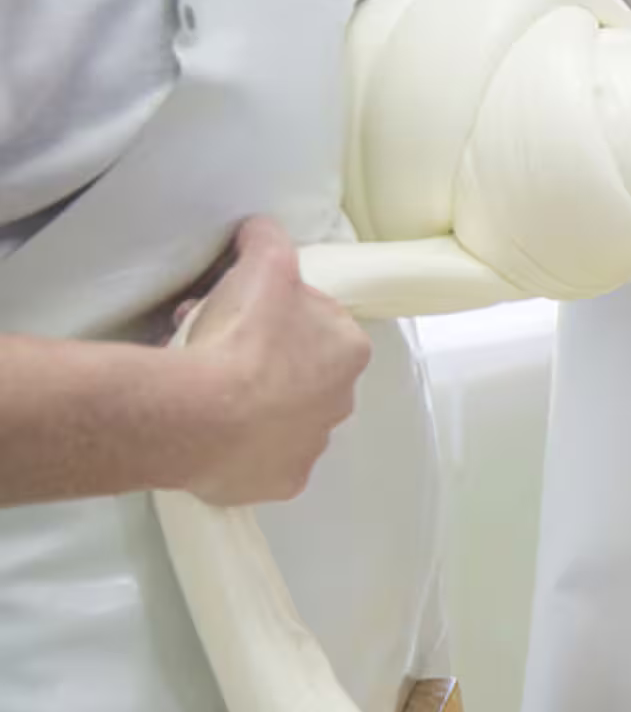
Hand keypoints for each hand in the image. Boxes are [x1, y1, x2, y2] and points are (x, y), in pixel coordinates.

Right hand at [173, 217, 371, 504]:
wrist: (203, 414)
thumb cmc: (242, 336)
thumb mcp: (263, 263)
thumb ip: (268, 239)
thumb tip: (262, 229)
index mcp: (348, 352)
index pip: (319, 323)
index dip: (275, 313)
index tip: (239, 311)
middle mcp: (341, 403)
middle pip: (300, 371)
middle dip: (260, 355)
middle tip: (212, 344)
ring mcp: (312, 446)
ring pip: (280, 416)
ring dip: (247, 399)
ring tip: (201, 387)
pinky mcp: (282, 482)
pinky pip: (261, 459)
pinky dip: (238, 447)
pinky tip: (210, 432)